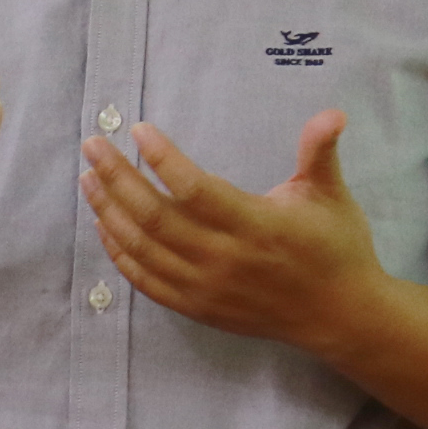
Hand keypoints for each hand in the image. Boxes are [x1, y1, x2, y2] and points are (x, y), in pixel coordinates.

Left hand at [81, 112, 385, 357]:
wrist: (339, 316)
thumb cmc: (335, 248)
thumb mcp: (331, 195)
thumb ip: (320, 152)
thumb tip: (333, 112)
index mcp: (256, 225)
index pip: (195, 190)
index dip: (162, 159)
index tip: (138, 130)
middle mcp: (225, 260)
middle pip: (155, 217)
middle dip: (117, 178)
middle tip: (92, 146)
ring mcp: (207, 288)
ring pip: (143, 249)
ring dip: (110, 212)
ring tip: (89, 179)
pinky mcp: (198, 308)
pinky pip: (146, 282)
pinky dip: (120, 253)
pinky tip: (105, 226)